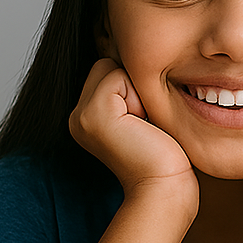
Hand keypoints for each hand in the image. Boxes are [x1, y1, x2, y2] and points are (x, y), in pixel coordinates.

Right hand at [69, 59, 197, 206]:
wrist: (165, 187)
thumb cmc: (165, 157)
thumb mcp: (144, 116)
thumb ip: (130, 91)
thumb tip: (133, 55)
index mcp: (87, 118)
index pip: (107, 71)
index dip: (133, 87)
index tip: (145, 123)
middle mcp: (77, 116)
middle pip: (106, 65)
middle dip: (132, 85)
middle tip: (144, 123)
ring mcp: (81, 116)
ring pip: (111, 67)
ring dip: (137, 91)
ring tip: (143, 125)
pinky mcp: (93, 114)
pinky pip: (118, 75)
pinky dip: (137, 96)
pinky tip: (141, 125)